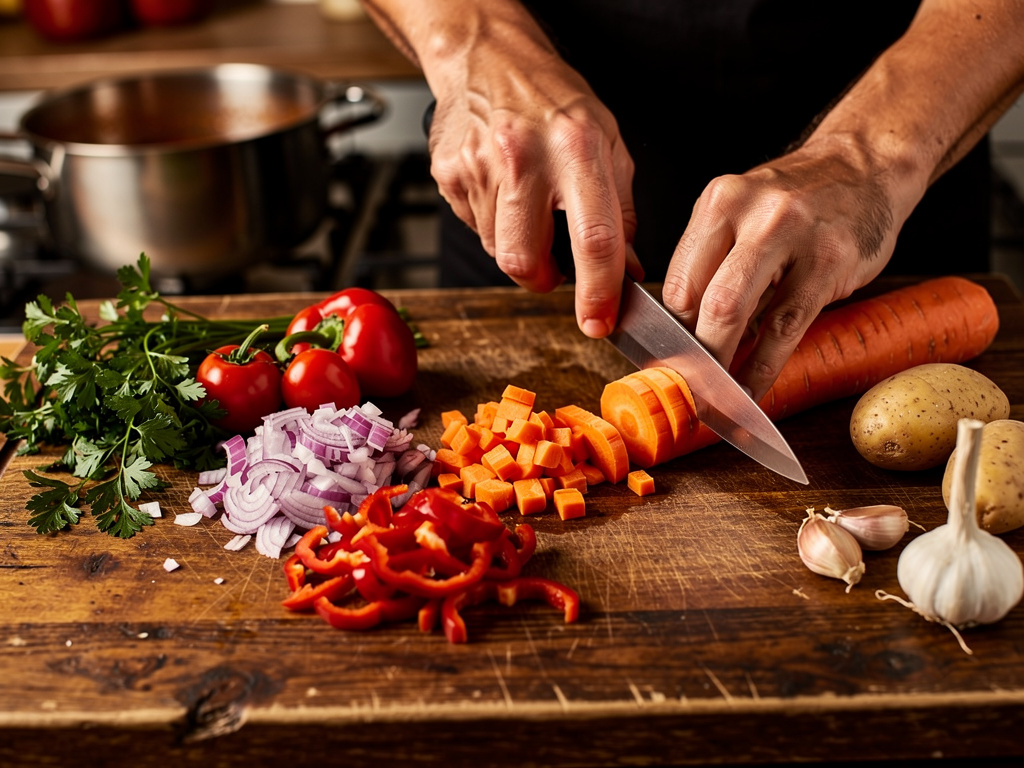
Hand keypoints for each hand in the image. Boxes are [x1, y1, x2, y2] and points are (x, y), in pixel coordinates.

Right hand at [425, 28, 641, 337]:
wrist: (487, 58)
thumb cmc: (553, 101)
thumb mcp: (608, 141)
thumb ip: (620, 210)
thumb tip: (627, 270)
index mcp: (577, 148)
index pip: (593, 238)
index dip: (597, 291)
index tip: (599, 321)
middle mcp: (525, 157)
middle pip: (524, 260)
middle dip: (540, 279)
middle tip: (553, 266)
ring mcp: (480, 167)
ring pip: (497, 249)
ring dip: (517, 245)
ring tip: (526, 204)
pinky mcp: (450, 175)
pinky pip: (474, 227)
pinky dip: (493, 223)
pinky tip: (501, 189)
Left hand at [661, 136, 902, 401]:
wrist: (866, 167)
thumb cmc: (794, 203)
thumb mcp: (741, 214)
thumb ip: (711, 262)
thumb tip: (681, 333)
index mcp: (718, 202)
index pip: (677, 282)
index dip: (670, 332)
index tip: (671, 362)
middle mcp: (751, 212)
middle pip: (702, 299)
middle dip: (691, 353)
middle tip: (687, 387)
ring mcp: (793, 235)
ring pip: (736, 312)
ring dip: (721, 365)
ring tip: (714, 397)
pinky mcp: (829, 263)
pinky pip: (785, 328)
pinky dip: (763, 367)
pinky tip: (752, 389)